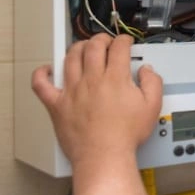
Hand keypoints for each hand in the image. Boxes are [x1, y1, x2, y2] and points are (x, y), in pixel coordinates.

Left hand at [31, 34, 162, 168]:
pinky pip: (41, 85)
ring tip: (83, 48)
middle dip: (101, 38)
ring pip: (70, 58)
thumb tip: (147, 71)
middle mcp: (92, 80)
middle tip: (106, 41)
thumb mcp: (152, 107)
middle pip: (93, 47)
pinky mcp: (57, 105)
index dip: (124, 40)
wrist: (104, 156)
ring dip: (78, 48)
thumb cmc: (126, 135)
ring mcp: (72, 91)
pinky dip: (41, 74)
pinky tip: (47, 70)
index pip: (118, 48)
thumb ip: (153, 83)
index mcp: (115, 79)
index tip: (126, 42)